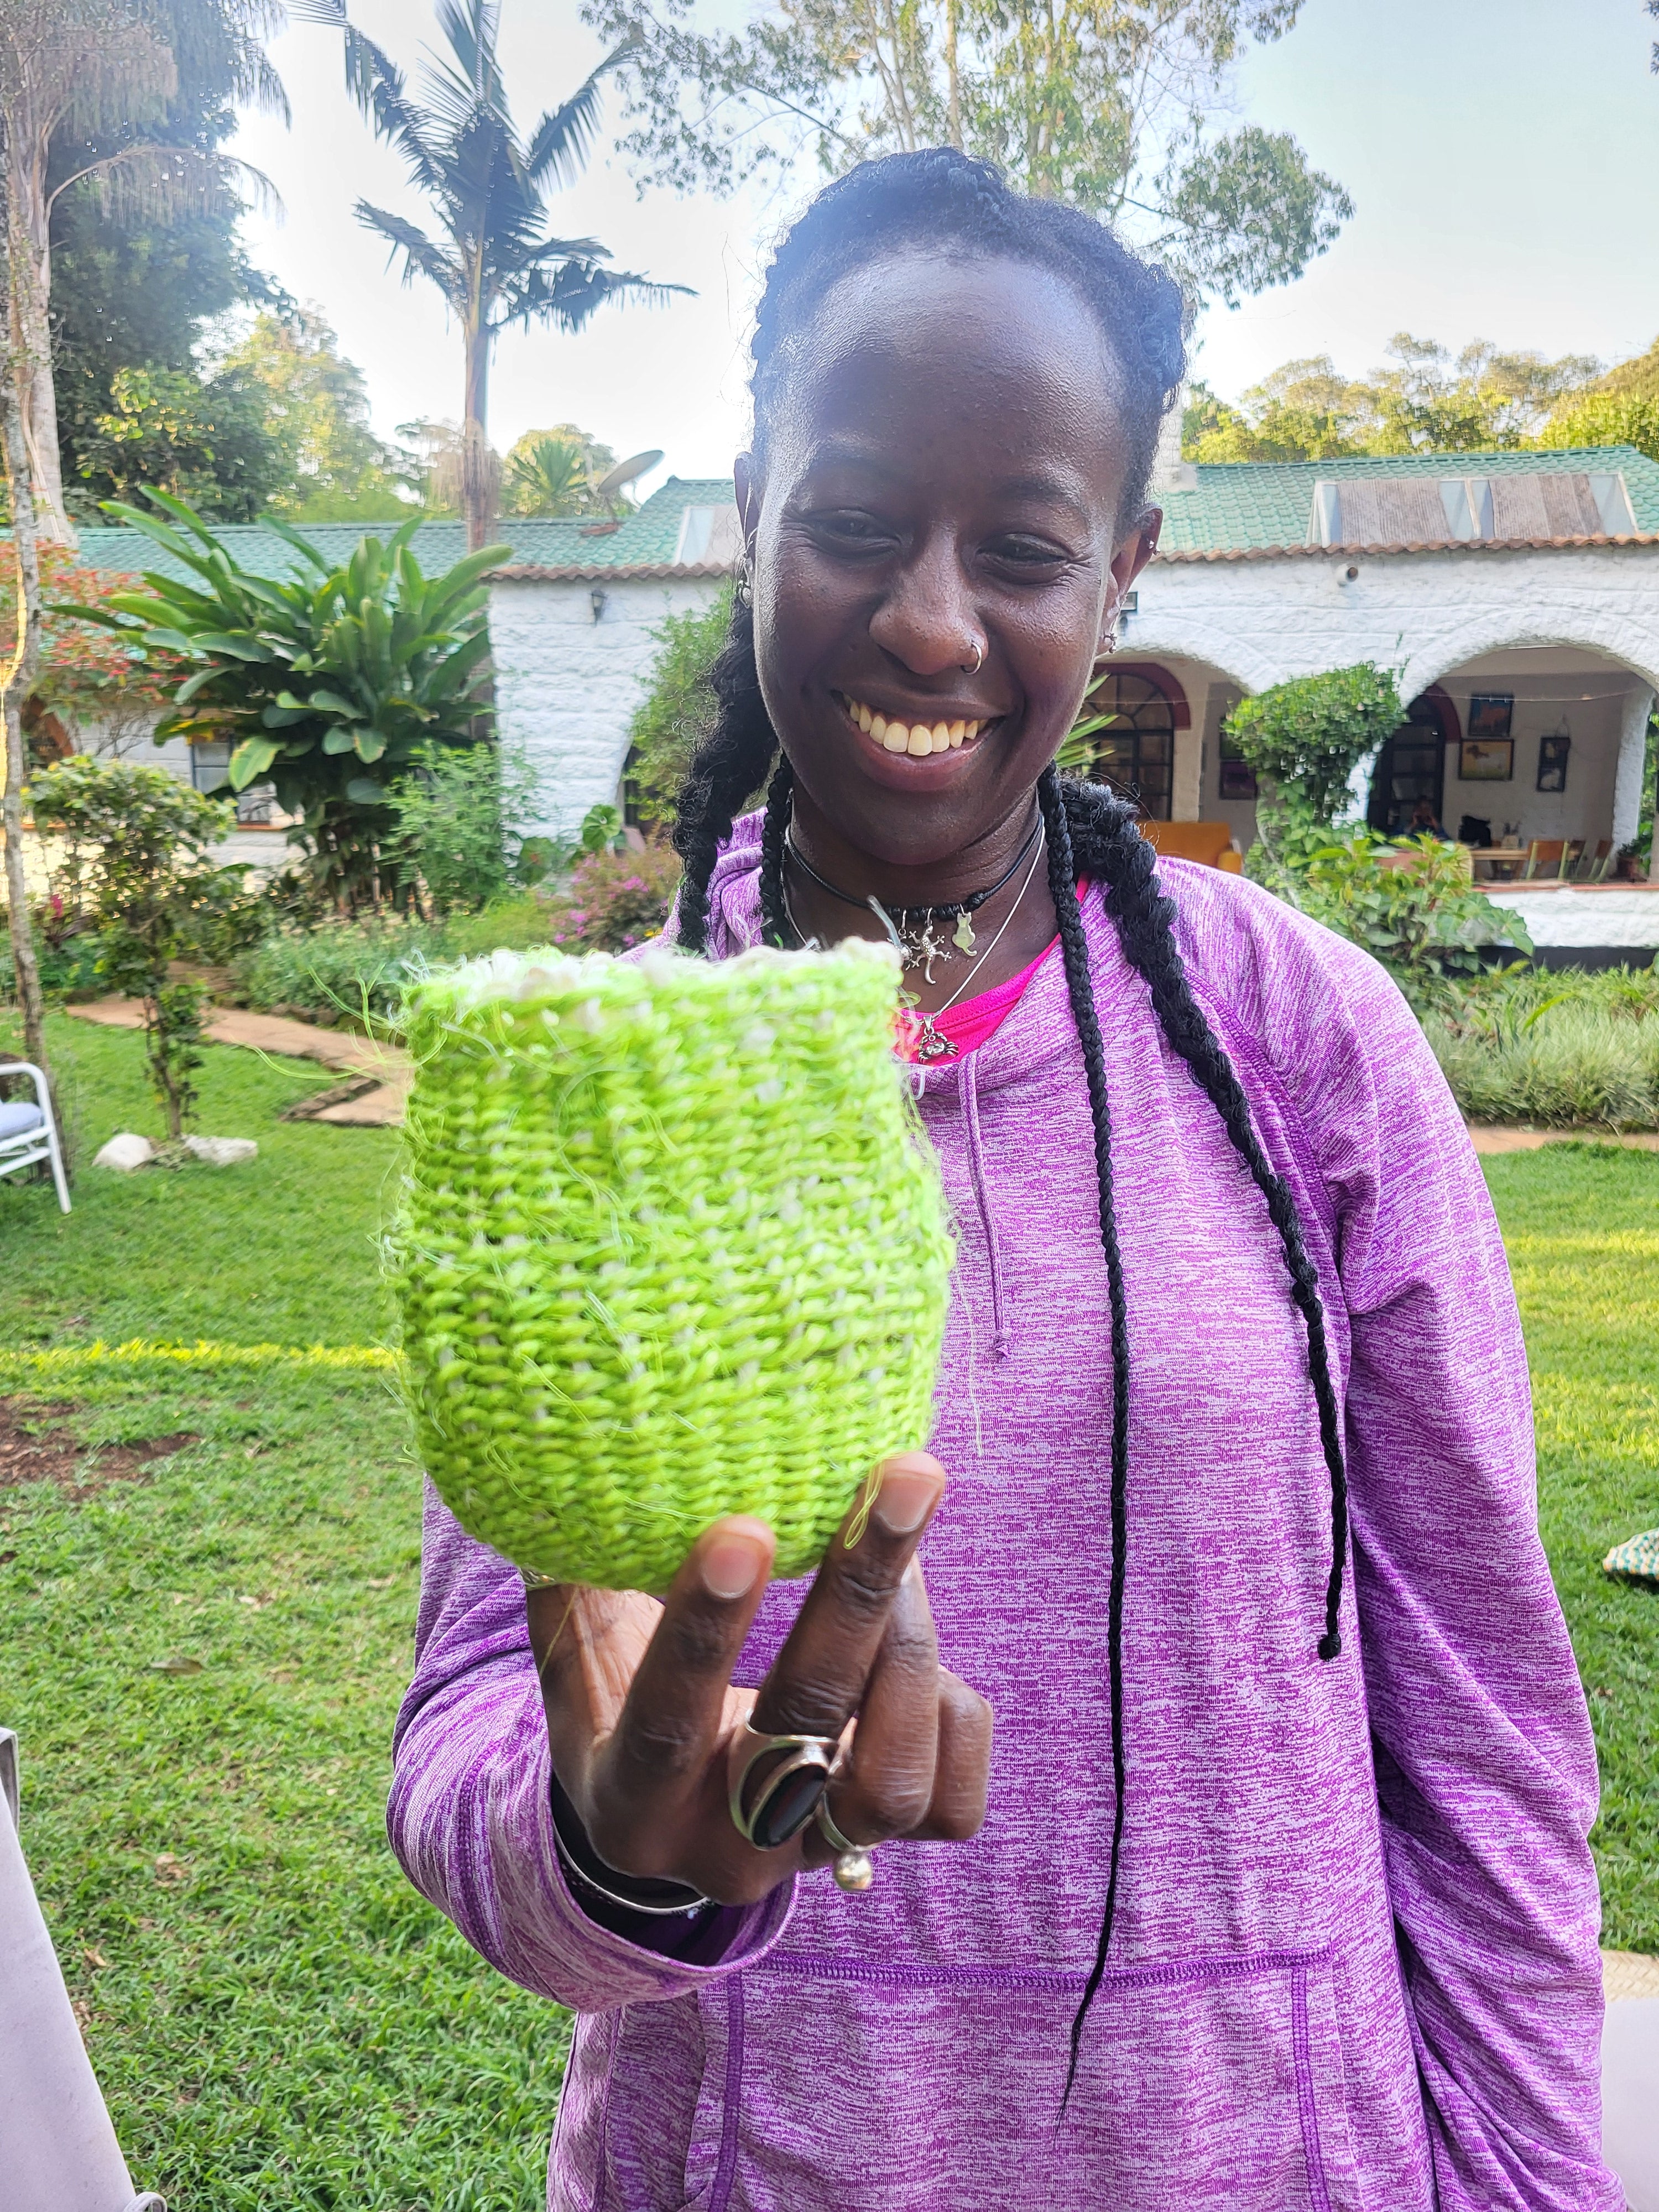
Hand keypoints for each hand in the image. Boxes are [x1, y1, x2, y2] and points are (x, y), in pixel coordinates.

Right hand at [526, 1453, 991, 1905]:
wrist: (668, 1820)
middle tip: (905, 1477)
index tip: (744, 1528)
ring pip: (894, 1782)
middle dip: (858, 1592)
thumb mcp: (578, 1652)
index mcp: (631, 1805)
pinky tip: (914, 1640)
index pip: (667, 1721)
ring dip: (911, 1649)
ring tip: (904, 1556)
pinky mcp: (881, 1851)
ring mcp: (810, 1856)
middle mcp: (724, 1848)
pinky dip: (953, 1712)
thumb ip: (576, 1574)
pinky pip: (952, 1803)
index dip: (704, 1629)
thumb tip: (580, 1459)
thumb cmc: (616, 1700)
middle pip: (806, 1726)